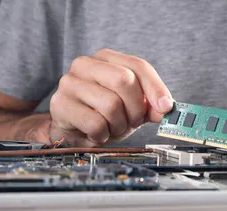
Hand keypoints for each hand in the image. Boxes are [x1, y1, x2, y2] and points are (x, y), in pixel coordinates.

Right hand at [49, 49, 173, 146]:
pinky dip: (103, 135)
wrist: (72, 130)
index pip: (138, 65)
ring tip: (112, 127)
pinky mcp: (60, 105)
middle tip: (132, 121)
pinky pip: (95, 124)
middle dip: (136, 108)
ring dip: (119, 125)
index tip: (166, 107)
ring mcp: (70, 83)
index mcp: (105, 58)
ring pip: (111, 105)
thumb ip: (150, 105)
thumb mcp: (131, 106)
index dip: (156, 88)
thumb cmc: (102, 113)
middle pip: (124, 80)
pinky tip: (97, 134)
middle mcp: (85, 65)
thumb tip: (165, 108)